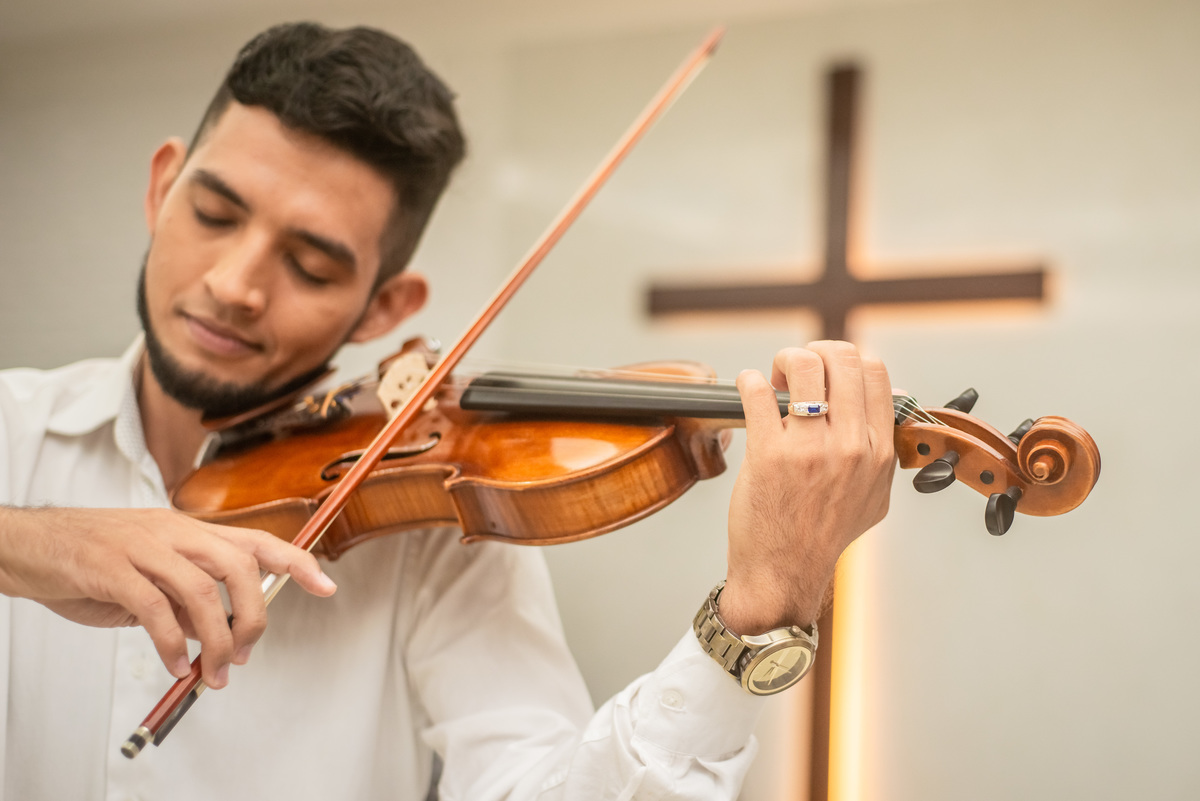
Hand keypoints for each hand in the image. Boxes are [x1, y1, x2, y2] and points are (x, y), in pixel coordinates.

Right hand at [0, 506, 335, 687]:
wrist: (31, 545)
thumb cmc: (94, 559)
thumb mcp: (152, 574)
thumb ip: (187, 599)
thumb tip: (220, 636)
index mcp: (189, 531)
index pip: (256, 540)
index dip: (296, 561)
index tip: (326, 586)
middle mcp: (173, 532)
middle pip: (238, 567)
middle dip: (253, 616)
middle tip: (246, 656)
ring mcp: (142, 547)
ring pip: (200, 591)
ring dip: (215, 641)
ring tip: (213, 673)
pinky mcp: (110, 568)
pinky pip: (153, 609)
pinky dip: (171, 643)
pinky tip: (176, 665)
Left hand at [719, 341, 894, 633]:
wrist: (784, 574)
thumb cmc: (824, 535)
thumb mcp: (874, 496)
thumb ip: (884, 449)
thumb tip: (894, 400)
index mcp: (878, 451)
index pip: (874, 371)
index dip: (845, 360)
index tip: (826, 373)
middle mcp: (849, 446)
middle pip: (841, 358)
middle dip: (814, 353)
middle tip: (795, 369)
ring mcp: (809, 450)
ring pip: (802, 366)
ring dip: (783, 362)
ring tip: (773, 379)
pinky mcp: (768, 454)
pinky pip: (758, 392)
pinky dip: (749, 381)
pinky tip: (748, 390)